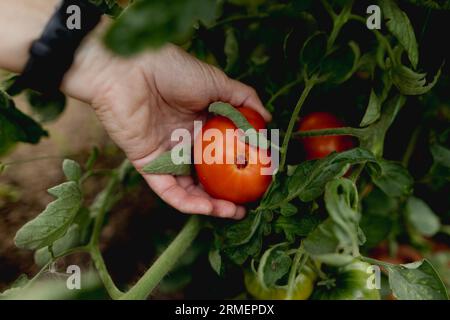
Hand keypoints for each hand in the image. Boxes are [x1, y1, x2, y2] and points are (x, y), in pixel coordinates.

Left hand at [64, 41, 270, 218]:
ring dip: (212, 205)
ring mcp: (167, 155)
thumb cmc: (173, 71)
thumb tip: (267, 118)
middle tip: (249, 204)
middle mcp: (185, 142)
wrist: (130, 70)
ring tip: (234, 213)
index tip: (260, 176)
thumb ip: (244, 99)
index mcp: (200, 123)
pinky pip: (170, 191)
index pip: (223, 151)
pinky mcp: (148, 165)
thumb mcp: (217, 82)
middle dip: (228, 192)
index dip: (240, 165)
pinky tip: (211, 208)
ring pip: (191, 188)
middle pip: (209, 174)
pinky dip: (190, 203)